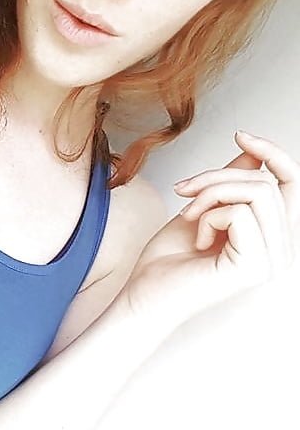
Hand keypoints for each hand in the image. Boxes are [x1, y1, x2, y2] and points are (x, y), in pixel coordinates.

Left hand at [121, 131, 299, 331]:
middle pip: (267, 183)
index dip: (272, 153)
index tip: (240, 134)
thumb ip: (232, 185)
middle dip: (216, 177)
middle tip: (183, 191)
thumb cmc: (168, 260)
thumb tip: (254, 153)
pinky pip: (240, 212)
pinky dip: (208, 216)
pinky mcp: (254, 267)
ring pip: (257, 192)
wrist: (143, 295)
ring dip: (210, 194)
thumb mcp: (202, 209)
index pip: (292, 185)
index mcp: (271, 237)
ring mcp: (271, 262)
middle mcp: (280, 251)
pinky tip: (197, 238)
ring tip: (188, 215)